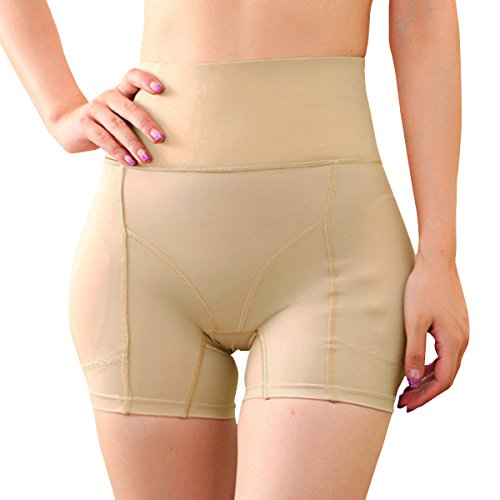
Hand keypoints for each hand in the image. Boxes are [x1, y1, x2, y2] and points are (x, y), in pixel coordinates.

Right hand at [48, 67, 165, 165]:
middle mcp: (108, 97)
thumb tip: (167, 139)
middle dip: (146, 124)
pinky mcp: (84, 124)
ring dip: (133, 144)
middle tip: (160, 138)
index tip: (161, 90)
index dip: (146, 80)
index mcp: (121, 92)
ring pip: (117, 126)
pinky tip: (130, 162)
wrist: (70, 127)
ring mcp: (95, 109)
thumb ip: (139, 119)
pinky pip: (104, 139)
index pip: (132, 77)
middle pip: (129, 108)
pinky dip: (118, 152)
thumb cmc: (108, 124)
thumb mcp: (123, 116)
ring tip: (146, 158)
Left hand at [397, 252, 468, 411]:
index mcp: (454, 342)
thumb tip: (412, 381)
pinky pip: (445, 354)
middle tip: (403, 403)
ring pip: (445, 366)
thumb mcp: (413, 321)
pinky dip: (430, 365)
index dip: (424, 396)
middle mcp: (462, 341)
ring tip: (406, 390)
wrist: (436, 262)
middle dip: (424, 392)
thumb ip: (413, 352)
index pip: (442, 381)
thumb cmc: (423, 289)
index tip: (406, 405)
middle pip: (445, 377)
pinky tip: (416, 367)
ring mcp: (460, 333)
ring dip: (426, 380)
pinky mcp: (454, 326)